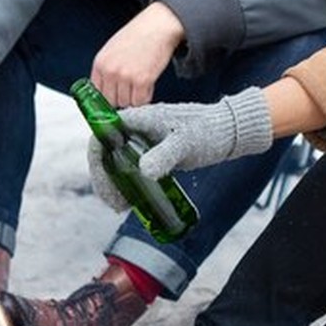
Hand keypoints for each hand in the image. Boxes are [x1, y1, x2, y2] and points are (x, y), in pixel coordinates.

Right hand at [85, 87, 273, 209]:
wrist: (228, 131)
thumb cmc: (208, 132)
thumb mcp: (185, 144)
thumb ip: (164, 156)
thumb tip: (143, 172)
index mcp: (138, 119)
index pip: (102, 135)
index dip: (97, 160)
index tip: (103, 182)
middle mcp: (136, 128)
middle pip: (105, 152)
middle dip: (104, 178)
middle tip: (113, 203)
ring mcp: (142, 140)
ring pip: (115, 161)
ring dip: (113, 184)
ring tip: (121, 206)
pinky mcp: (151, 152)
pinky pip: (129, 167)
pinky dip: (126, 184)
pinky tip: (130, 200)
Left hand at [90, 3, 183, 107]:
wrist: (158, 25)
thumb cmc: (138, 34)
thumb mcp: (112, 49)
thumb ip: (106, 69)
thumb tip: (105, 90)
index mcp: (100, 63)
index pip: (96, 93)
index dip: (108, 96)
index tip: (115, 96)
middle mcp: (110, 71)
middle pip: (110, 101)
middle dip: (121, 97)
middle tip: (130, 88)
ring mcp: (125, 77)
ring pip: (126, 103)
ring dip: (134, 97)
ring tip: (140, 83)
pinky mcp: (142, 81)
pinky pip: (140, 101)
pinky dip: (145, 97)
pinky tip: (147, 85)